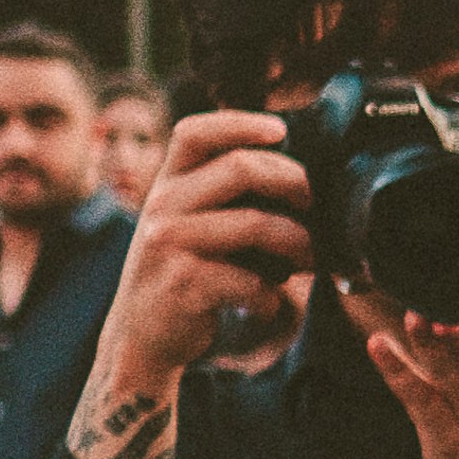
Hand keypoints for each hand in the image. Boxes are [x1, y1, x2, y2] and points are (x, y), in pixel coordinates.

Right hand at [93, 104, 313, 389]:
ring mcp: (170, 244)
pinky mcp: (183, 284)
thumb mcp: (189, 224)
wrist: (140, 336)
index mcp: (167, 183)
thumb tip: (301, 179)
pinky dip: (271, 296)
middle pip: (241, 168)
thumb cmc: (183, 273)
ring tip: (312, 259)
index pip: (195, 132)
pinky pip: (250, 280)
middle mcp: (163, 206)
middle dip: (295, 184)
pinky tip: (267, 303)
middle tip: (317, 206)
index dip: (240, 122)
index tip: (281, 131)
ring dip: (299, 243)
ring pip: (256, 224)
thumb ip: (224, 196)